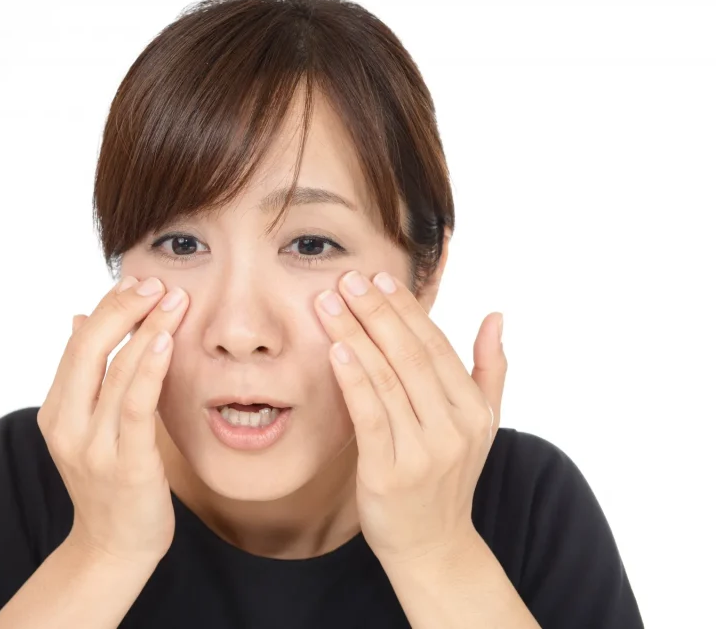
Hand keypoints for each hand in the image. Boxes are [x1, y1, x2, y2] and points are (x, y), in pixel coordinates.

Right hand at [37, 275, 188, 567]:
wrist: (112, 548)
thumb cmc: (108, 483)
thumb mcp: (87, 426)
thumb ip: (85, 376)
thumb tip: (80, 318)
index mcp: (56, 411)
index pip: (79, 344)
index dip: (109, 307)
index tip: (139, 282)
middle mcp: (67, 426)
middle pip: (89, 349)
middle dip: (124, 308)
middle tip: (158, 284)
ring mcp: (93, 447)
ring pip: (117, 373)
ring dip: (147, 329)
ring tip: (174, 300)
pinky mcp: (126, 465)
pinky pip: (135, 407)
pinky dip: (149, 369)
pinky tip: (165, 341)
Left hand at [315, 270, 504, 564]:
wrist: (433, 546)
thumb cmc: (448, 478)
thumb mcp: (482, 425)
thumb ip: (490, 370)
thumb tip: (496, 317)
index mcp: (474, 409)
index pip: (435, 346)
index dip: (405, 309)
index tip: (379, 278)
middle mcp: (453, 427)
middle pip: (409, 356)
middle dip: (375, 312)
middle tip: (347, 279)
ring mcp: (423, 451)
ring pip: (386, 379)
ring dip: (355, 336)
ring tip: (329, 303)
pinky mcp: (389, 472)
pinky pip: (370, 415)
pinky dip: (354, 380)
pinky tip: (336, 350)